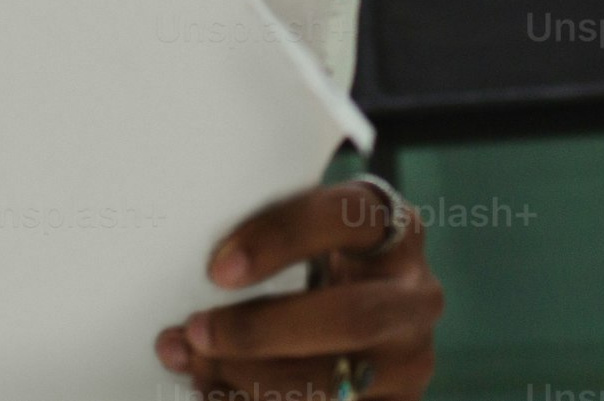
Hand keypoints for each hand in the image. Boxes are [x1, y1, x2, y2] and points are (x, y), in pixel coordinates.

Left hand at [155, 175, 441, 398]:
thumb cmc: (320, 264)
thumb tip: (186, 290)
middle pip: (350, 318)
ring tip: (196, 366)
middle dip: (263, 331)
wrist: (368, 309)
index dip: (279, 242)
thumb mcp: (309, 236)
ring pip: (338, 382)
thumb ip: (266, 244)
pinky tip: (218, 393)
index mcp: (396, 227)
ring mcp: (412, 359)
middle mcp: (417, 295)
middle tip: (198, 332)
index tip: (218, 270)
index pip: (343, 219)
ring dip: (252, 379)